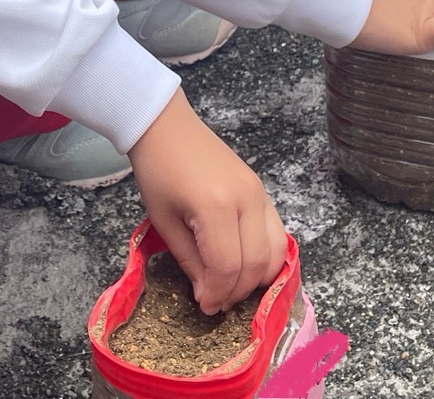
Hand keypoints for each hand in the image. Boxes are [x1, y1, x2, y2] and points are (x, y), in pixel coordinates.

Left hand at [128, 90, 286, 314]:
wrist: (167, 127)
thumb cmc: (157, 172)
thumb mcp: (165, 222)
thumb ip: (190, 262)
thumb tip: (208, 296)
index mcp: (216, 208)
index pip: (228, 267)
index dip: (218, 293)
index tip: (204, 306)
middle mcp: (247, 201)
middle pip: (256, 263)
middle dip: (237, 291)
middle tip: (215, 301)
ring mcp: (260, 194)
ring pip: (276, 251)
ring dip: (257, 277)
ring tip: (231, 286)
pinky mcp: (262, 191)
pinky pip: (276, 233)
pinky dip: (267, 256)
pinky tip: (245, 265)